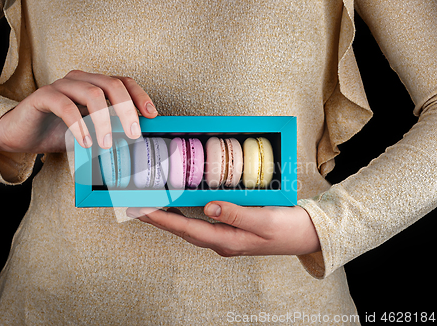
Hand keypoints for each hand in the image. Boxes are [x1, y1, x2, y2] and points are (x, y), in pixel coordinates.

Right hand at [0, 70, 156, 152]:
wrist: (21, 136)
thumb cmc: (58, 133)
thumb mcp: (90, 133)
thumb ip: (110, 130)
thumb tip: (137, 141)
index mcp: (94, 85)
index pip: (123, 82)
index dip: (139, 95)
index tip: (152, 115)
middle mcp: (80, 80)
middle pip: (112, 84)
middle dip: (127, 109)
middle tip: (133, 134)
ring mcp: (61, 86)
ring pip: (92, 93)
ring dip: (104, 120)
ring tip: (106, 144)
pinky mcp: (42, 96)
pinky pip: (64, 105)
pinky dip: (78, 125)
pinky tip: (84, 142)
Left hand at [127, 202, 320, 255]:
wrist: (308, 235)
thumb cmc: (288, 228)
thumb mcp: (264, 219)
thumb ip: (235, 213)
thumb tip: (207, 207)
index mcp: (227, 241)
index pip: (186, 229)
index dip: (161, 219)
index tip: (140, 210)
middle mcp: (223, 241)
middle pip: (183, 229)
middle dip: (159, 218)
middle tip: (136, 206)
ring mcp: (227, 237)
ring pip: (191, 226)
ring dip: (171, 216)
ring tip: (152, 204)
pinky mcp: (233, 229)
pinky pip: (203, 222)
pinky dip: (188, 213)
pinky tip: (182, 204)